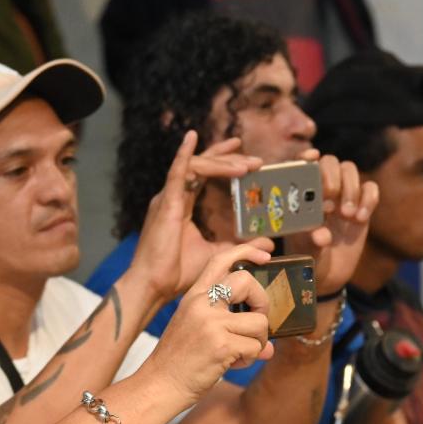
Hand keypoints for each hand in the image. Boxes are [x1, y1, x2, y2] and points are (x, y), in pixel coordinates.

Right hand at [129, 132, 266, 301]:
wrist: (155, 285)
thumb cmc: (177, 273)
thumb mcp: (217, 254)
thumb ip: (239, 246)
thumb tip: (267, 243)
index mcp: (181, 206)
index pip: (204, 175)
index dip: (224, 162)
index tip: (249, 160)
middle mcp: (173, 197)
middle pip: (203, 166)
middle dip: (230, 160)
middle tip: (257, 162)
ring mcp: (168, 198)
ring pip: (196, 167)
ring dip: (222, 163)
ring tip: (247, 166)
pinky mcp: (166, 204)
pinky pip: (176, 173)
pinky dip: (184, 155)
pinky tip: (192, 138)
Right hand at [151, 242, 273, 408]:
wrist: (159, 385)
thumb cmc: (176, 360)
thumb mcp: (194, 329)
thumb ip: (228, 325)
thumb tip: (268, 344)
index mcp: (193, 297)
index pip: (220, 261)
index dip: (246, 252)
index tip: (265, 256)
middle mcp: (201, 304)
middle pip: (246, 282)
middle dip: (262, 302)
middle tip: (256, 321)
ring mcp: (211, 323)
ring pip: (259, 322)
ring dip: (257, 341)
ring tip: (240, 352)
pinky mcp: (221, 345)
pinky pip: (256, 348)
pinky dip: (250, 359)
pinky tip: (232, 364)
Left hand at [286, 149, 378, 294]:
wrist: (327, 273)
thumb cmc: (307, 258)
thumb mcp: (304, 251)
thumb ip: (311, 241)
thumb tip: (322, 235)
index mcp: (300, 195)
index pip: (302, 166)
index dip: (307, 157)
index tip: (313, 157)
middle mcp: (321, 190)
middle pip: (330, 162)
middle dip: (332, 175)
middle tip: (330, 197)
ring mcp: (342, 196)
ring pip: (350, 169)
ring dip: (351, 187)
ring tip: (346, 215)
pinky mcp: (362, 205)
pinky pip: (370, 188)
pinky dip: (368, 198)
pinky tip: (360, 218)